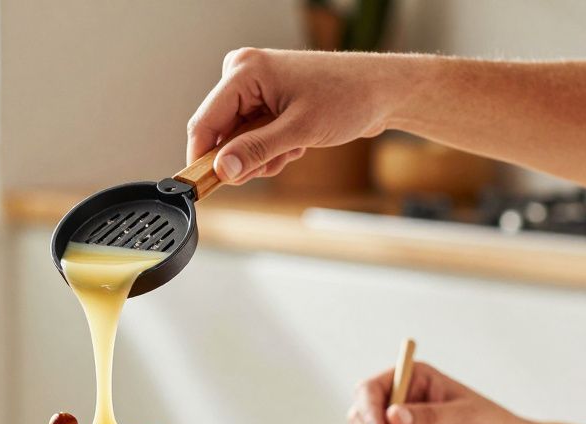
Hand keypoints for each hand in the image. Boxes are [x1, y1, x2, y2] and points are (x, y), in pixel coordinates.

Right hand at [187, 49, 401, 183]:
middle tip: (276, 161)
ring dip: (263, 155)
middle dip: (245, 157)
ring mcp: (255, 88)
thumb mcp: (299, 130)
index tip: (204, 189)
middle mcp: (244, 75)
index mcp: (245, 71)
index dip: (202, 159)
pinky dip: (272, 149)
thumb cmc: (348, 97)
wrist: (382, 91)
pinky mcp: (266, 101)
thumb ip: (256, 150)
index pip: (204, 122)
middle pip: (220, 134)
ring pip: (237, 140)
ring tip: (294, 148)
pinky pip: (252, 137)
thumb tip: (223, 170)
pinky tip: (297, 143)